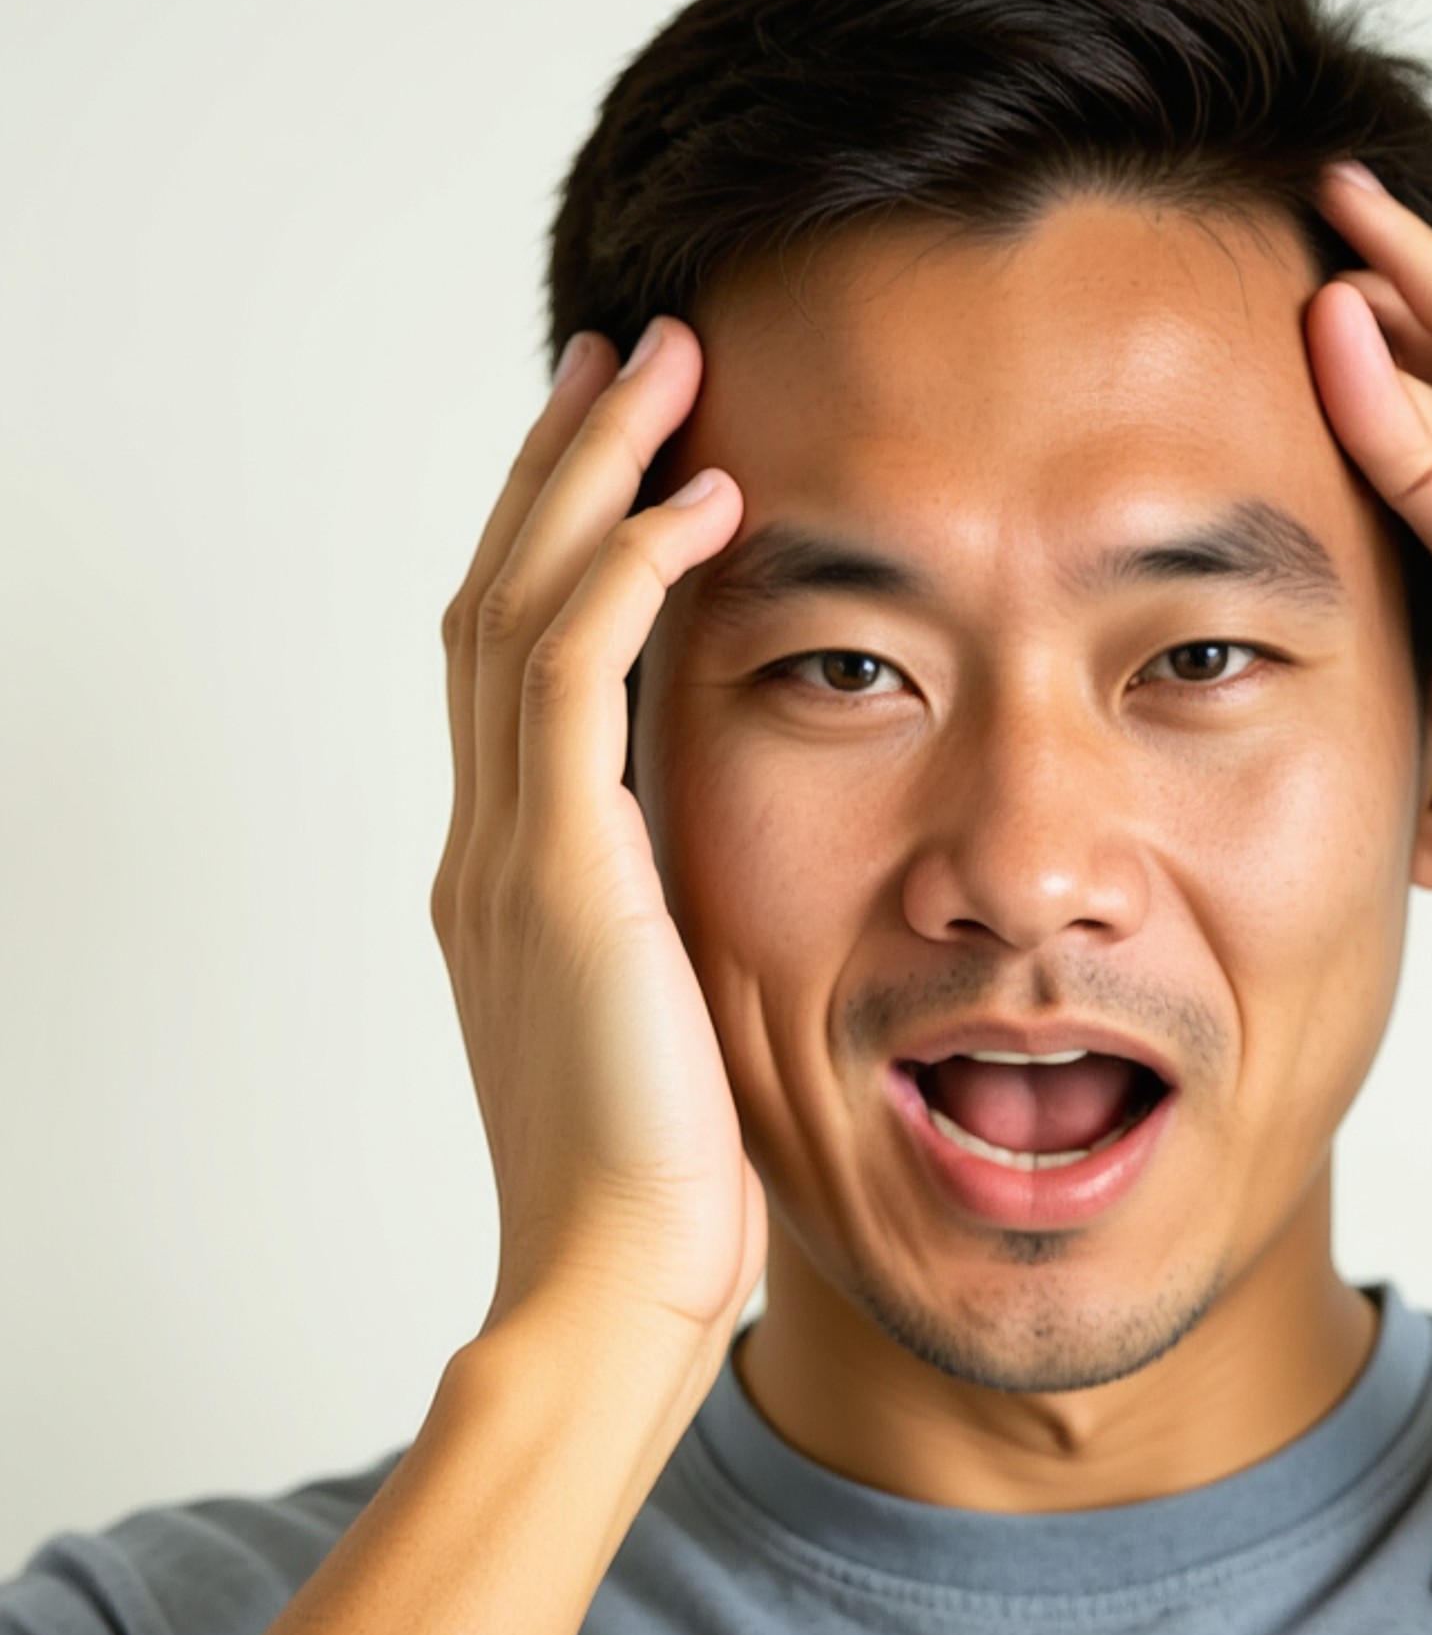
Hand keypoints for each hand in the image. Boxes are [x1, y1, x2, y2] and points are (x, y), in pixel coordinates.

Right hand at [432, 320, 766, 1346]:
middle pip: (497, 598)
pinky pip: (580, 677)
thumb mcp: (669, 1018)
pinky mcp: (567, 877)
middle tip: (614, 351)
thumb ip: (674, 925)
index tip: (612, 450)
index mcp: (517, 875)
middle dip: (556, 465)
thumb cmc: (664, 1181)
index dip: (552, 540)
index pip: (515, 664)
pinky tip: (700, 499)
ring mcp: (515, 854)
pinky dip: (626, 572)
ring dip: (587, 472)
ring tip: (653, 364)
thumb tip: (733, 882)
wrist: (613, 1283)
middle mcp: (494, 843)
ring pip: (522, 605)